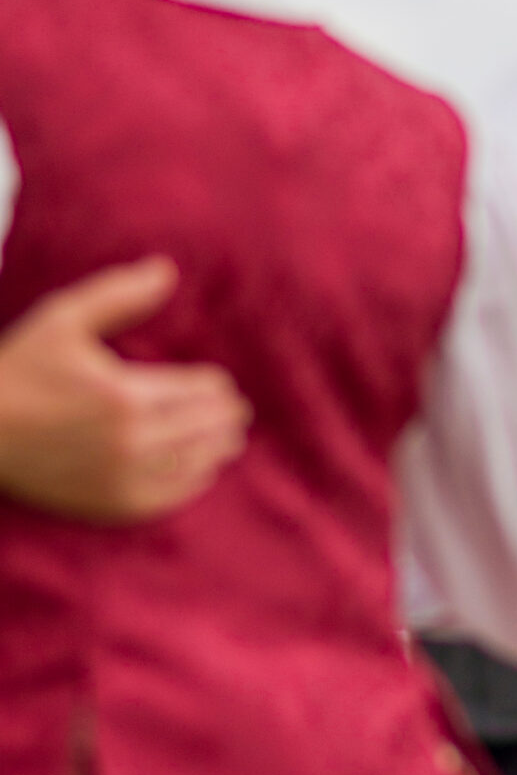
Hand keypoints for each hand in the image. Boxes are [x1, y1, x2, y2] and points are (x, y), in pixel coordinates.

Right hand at [0, 257, 250, 520]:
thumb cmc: (19, 368)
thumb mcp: (64, 319)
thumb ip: (119, 294)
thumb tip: (167, 270)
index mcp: (127, 394)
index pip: (200, 391)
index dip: (215, 386)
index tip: (221, 384)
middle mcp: (132, 440)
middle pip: (205, 429)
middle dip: (225, 418)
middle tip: (237, 413)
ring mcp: (124, 477)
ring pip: (195, 465)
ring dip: (217, 450)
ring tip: (229, 441)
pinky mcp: (111, 504)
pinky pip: (168, 498)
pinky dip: (191, 485)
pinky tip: (200, 475)